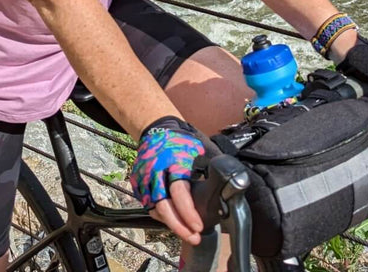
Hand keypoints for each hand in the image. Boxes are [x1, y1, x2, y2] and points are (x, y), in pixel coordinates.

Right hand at [130, 117, 204, 243]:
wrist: (155, 129)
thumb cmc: (180, 141)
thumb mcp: (198, 149)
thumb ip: (210, 167)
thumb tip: (230, 184)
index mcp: (173, 161)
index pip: (179, 192)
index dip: (188, 212)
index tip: (198, 226)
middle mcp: (156, 170)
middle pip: (163, 205)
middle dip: (179, 226)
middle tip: (193, 237)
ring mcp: (144, 176)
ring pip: (154, 208)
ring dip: (170, 223)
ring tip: (186, 232)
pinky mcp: (137, 181)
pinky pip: (148, 204)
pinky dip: (160, 215)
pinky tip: (173, 220)